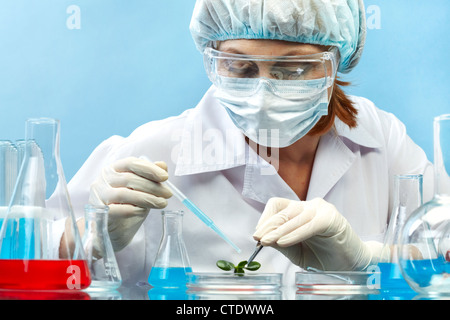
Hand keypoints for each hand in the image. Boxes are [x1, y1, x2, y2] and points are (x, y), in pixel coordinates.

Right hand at [89, 157, 172, 250]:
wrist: (115, 229)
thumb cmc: (129, 205)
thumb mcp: (142, 189)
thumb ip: (151, 176)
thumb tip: (163, 165)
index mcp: (114, 169)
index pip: (131, 163)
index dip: (149, 169)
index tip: (165, 177)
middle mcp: (103, 179)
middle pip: (129, 178)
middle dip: (152, 186)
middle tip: (168, 194)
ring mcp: (99, 195)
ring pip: (124, 194)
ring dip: (147, 198)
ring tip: (162, 203)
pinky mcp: (99, 212)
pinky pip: (117, 210)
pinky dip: (133, 210)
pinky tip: (143, 211)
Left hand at [253, 197, 381, 270]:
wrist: (351, 265)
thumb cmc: (325, 257)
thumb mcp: (297, 252)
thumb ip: (281, 244)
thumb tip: (262, 238)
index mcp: (299, 211)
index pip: (277, 206)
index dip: (265, 218)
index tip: (257, 234)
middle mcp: (309, 206)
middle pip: (282, 211)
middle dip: (268, 226)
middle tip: (258, 239)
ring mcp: (321, 209)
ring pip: (293, 216)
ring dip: (278, 230)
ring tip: (267, 241)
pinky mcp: (331, 218)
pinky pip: (309, 224)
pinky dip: (295, 234)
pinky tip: (284, 242)